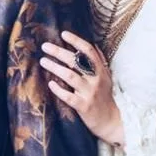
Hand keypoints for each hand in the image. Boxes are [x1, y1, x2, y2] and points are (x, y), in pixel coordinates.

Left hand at [40, 30, 123, 145]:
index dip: (76, 41)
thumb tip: (93, 45)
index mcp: (101, 71)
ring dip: (55, 67)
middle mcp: (95, 80)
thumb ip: (99, 62)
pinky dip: (59, 89)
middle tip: (45, 46)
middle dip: (59, 52)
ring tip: (43, 61)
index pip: (89, 51)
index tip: (63, 34)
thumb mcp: (106, 78)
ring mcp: (89, 93)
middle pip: (76, 61)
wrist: (112, 121)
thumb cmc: (105, 98)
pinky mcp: (84, 106)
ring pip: (70, 76)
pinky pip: (69, 96)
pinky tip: (50, 83)